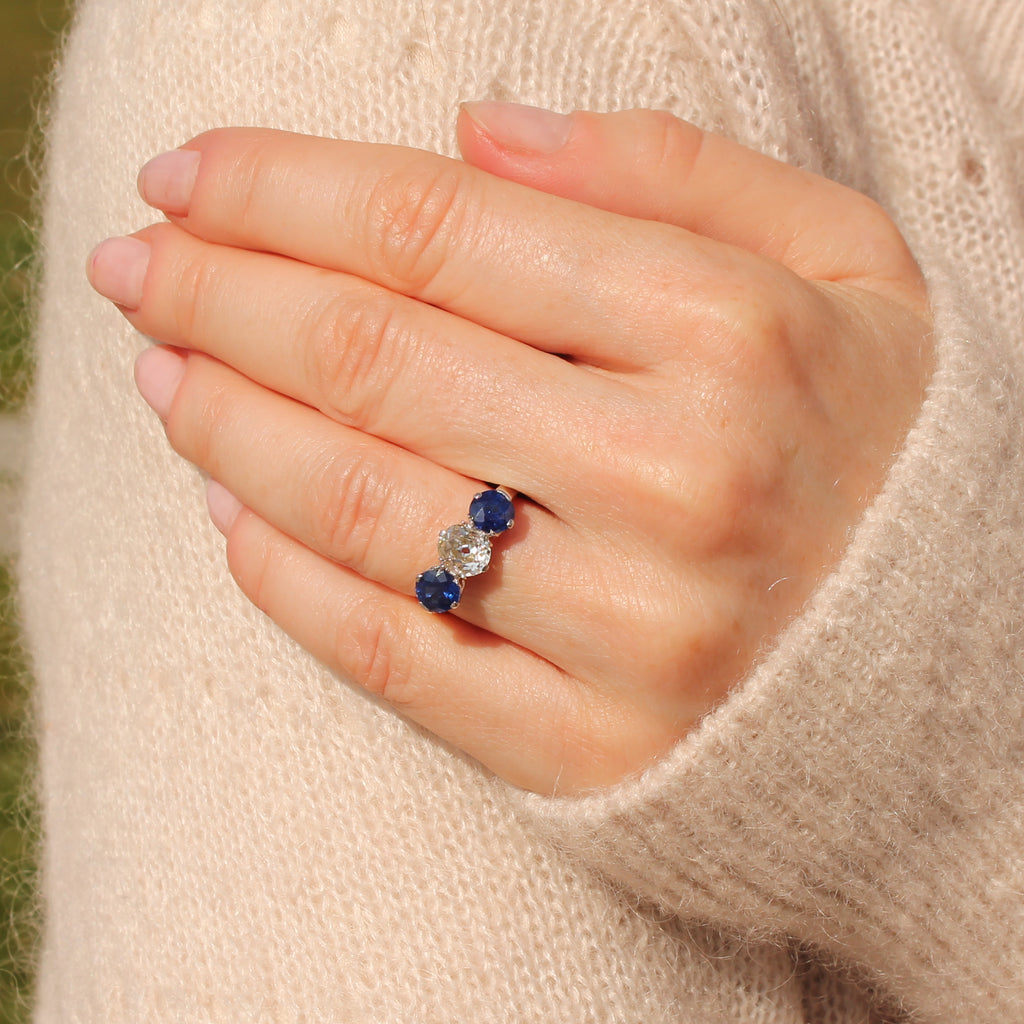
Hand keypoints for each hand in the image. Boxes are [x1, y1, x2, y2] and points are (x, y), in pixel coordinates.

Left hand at [87, 105, 930, 793]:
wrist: (951, 664)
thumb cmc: (884, 444)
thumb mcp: (838, 264)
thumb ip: (672, 168)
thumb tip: (475, 129)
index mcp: (732, 334)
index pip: (439, 230)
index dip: (283, 188)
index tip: (188, 173)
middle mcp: (677, 481)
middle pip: (373, 358)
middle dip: (216, 293)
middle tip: (135, 265)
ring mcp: (632, 634)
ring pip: (361, 509)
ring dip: (224, 428)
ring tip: (162, 375)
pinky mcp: (591, 752)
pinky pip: (397, 660)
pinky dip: (285, 582)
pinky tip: (229, 519)